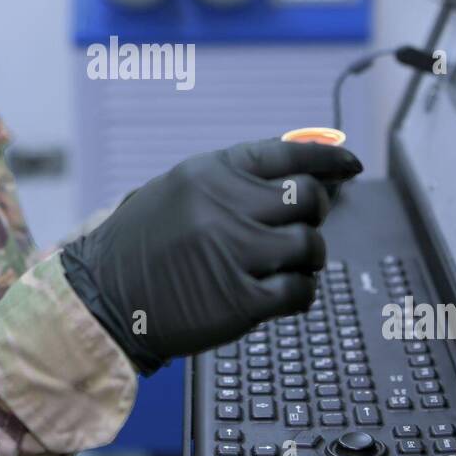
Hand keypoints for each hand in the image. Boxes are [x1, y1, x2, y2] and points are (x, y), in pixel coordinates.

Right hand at [61, 138, 362, 374]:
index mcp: (211, 172)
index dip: (328, 160)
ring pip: (310, 245)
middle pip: (307, 199)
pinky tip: (281, 294)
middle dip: (313, 214)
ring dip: (306, 257)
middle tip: (299, 227)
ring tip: (284, 265)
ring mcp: (235, 252)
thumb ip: (235, 179)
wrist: (104, 296)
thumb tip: (305, 174)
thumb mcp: (180, 190)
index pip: (288, 154)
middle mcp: (226, 206)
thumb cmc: (143, 244)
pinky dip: (299, 293)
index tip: (351, 166)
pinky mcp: (241, 300)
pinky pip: (300, 291)